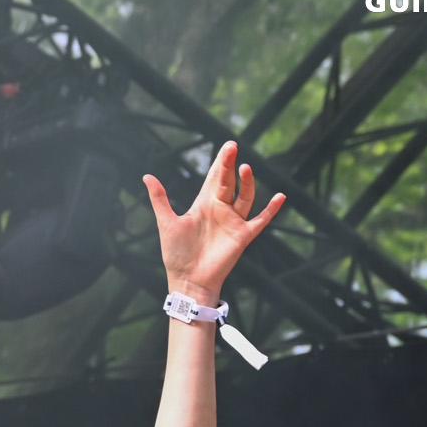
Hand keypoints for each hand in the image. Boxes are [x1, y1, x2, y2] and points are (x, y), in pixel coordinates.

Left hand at [142, 141, 284, 304]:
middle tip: (232, 147)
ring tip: (244, 168)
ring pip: (245, 197)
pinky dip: (271, 210)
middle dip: (230, 165)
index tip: (227, 146)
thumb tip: (146, 176)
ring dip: (247, 183)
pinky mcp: (242, 236)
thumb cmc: (176, 254)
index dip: (220, 162)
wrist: (187, 280)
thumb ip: (159, 199)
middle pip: (229, 182)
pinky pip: (261, 220)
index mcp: (204, 205)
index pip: (215, 178)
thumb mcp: (166, 222)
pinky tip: (280, 197)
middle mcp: (220, 210)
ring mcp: (233, 222)